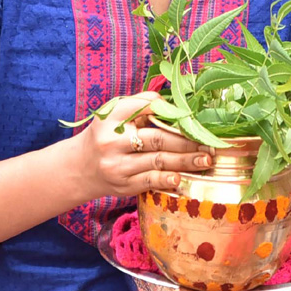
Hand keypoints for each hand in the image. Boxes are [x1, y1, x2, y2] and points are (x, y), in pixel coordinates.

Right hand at [70, 92, 209, 199]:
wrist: (80, 167)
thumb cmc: (109, 134)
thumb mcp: (117, 114)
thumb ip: (143, 105)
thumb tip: (178, 105)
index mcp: (112, 117)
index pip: (145, 107)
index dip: (171, 110)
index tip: (193, 116)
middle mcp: (112, 141)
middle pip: (157, 138)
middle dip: (187, 141)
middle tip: (209, 144)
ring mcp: (116, 165)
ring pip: (157, 161)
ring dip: (185, 161)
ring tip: (205, 160)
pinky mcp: (122, 185)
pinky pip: (149, 181)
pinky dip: (166, 179)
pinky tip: (181, 178)